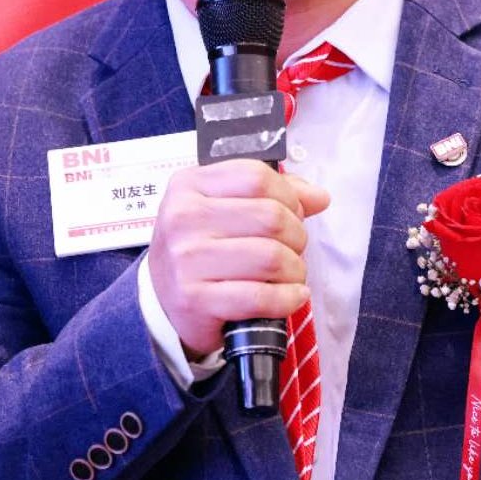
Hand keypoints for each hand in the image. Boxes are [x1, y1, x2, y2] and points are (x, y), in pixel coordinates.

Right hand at [147, 158, 328, 358]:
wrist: (161, 302)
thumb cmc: (201, 248)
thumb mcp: (224, 208)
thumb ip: (273, 194)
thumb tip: (319, 197)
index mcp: (189, 185)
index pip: (257, 177)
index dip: (289, 195)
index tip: (294, 212)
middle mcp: (183, 217)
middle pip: (270, 216)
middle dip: (297, 236)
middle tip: (294, 248)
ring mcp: (186, 259)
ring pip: (271, 256)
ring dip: (295, 269)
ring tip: (291, 274)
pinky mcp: (194, 299)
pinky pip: (260, 296)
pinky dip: (287, 298)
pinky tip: (291, 295)